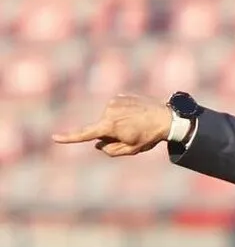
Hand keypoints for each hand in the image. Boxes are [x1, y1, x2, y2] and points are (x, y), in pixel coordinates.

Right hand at [51, 94, 172, 156]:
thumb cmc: (150, 136)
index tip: (55, 138)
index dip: (70, 137)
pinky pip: (116, 109)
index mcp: (110, 126)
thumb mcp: (131, 149)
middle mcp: (109, 111)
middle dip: (110, 134)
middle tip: (132, 134)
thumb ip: (111, 150)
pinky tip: (137, 115)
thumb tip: (98, 144)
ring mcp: (114, 101)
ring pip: (108, 118)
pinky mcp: (120, 96)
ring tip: (136, 124)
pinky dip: (123, 114)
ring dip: (118, 123)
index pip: (86, 134)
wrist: (167, 116)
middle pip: (101, 128)